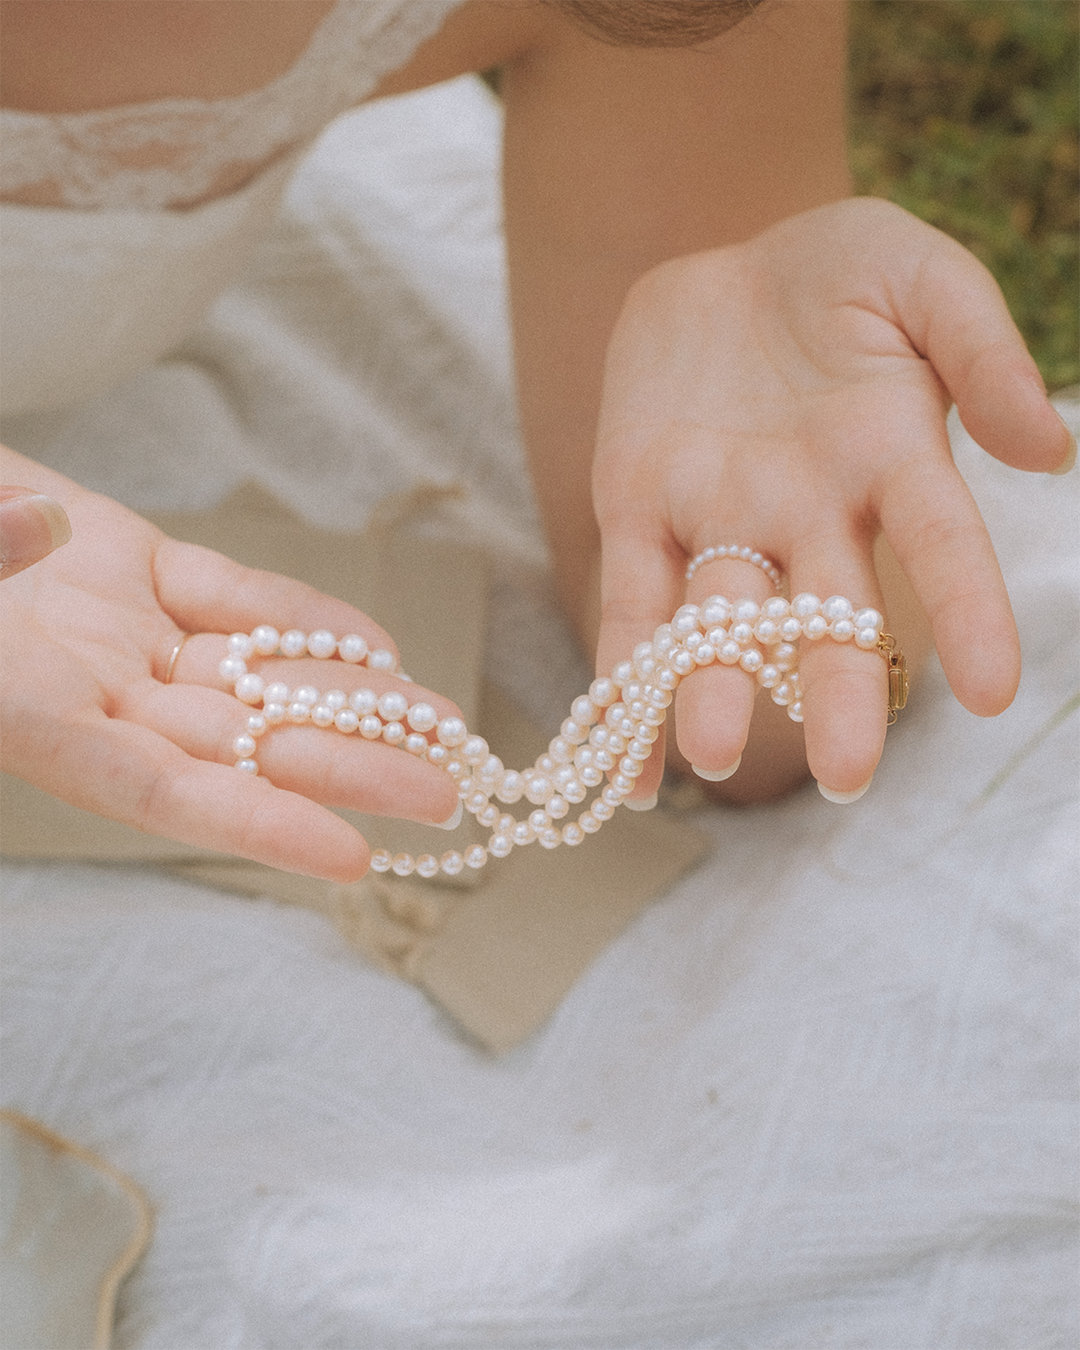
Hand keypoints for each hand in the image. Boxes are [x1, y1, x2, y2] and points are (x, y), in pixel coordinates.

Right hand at [0, 454, 459, 879]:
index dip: (251, 827)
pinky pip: (233, 595)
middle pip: (234, 743)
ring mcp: (118, 631)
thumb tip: (35, 553)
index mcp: (26, 718)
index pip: (155, 792)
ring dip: (346, 699)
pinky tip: (374, 646)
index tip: (349, 859)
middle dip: (340, 769)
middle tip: (446, 798)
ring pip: (249, 675)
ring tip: (440, 728)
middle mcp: (86, 691)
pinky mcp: (139, 565)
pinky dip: (300, 617)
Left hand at [593, 198, 1073, 801]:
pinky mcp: (636, 513)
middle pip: (827, 617)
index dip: (971, 613)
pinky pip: (629, 610)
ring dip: (714, 694)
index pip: (942, 545)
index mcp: (889, 460)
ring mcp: (720, 521)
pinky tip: (629, 775)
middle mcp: (809, 514)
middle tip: (845, 775)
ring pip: (721, 625)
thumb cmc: (841, 273)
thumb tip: (1047, 451)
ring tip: (709, 757)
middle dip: (835, 693)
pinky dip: (624, 684)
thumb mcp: (919, 276)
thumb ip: (979, 348)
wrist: (720, 256)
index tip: (995, 693)